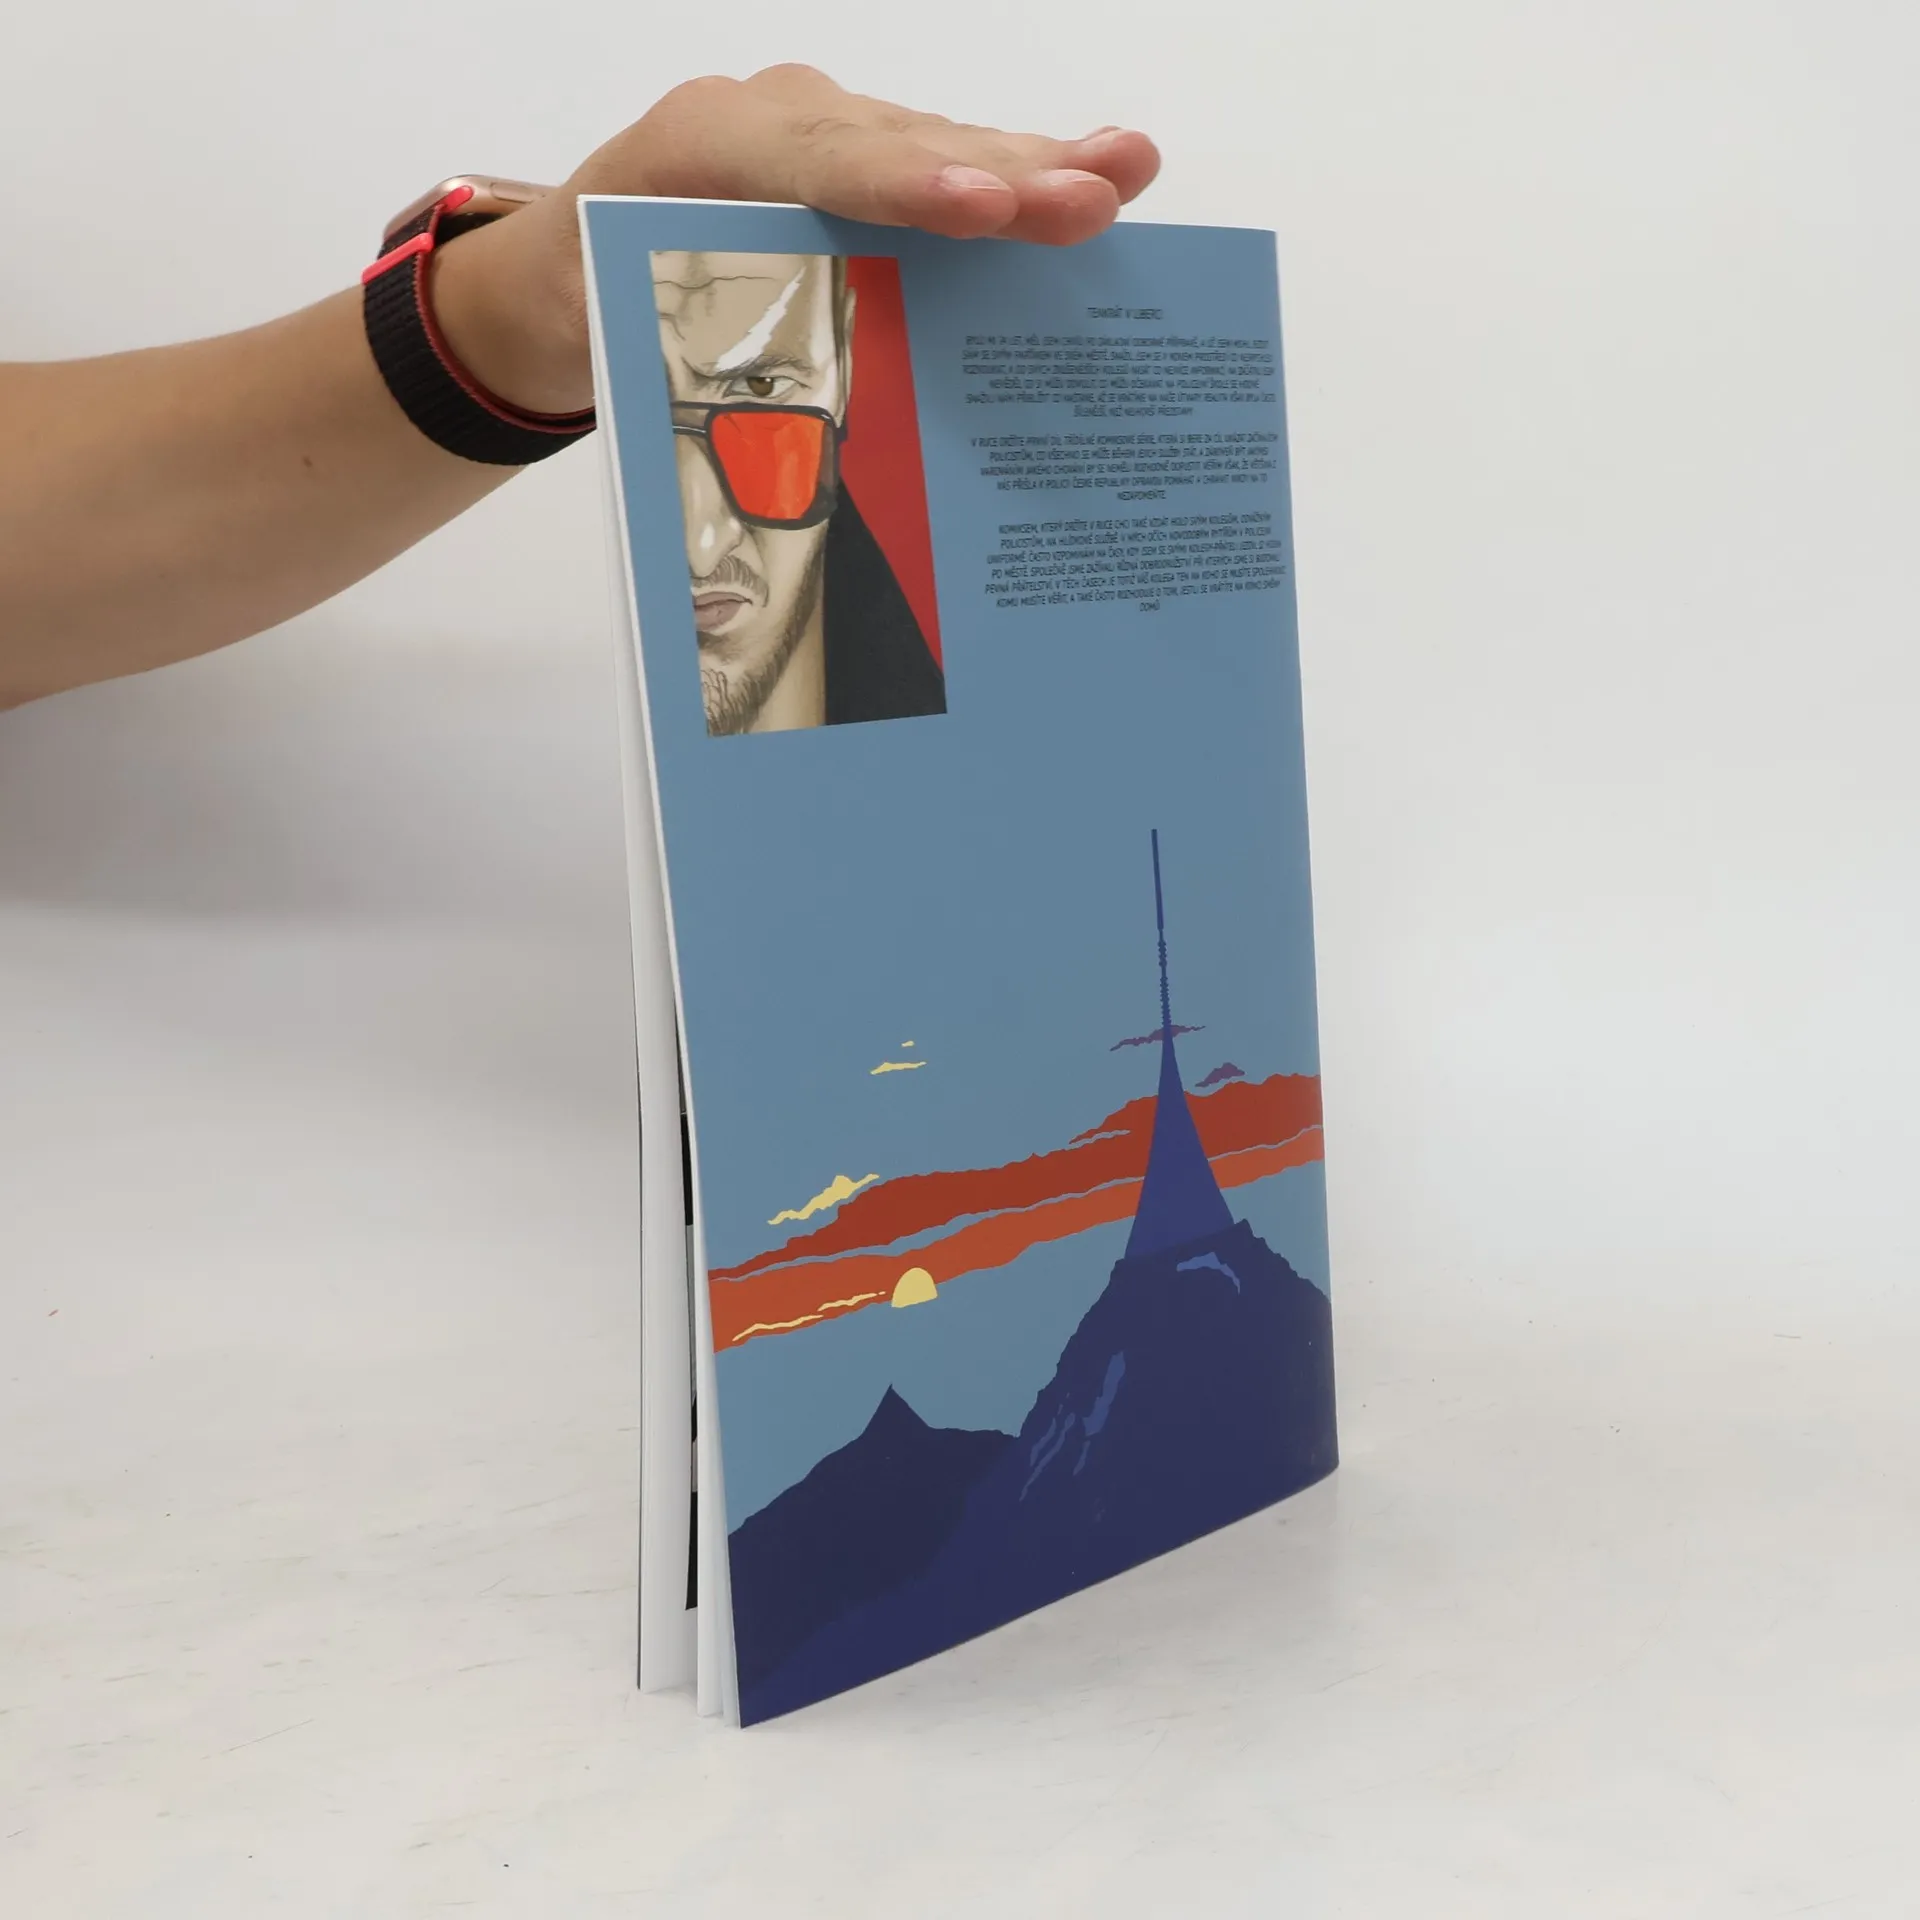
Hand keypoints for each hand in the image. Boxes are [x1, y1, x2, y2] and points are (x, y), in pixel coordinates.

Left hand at [429, 67, 1160, 416]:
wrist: (563, 265)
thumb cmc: (587, 296)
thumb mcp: (602, 322)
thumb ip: (674, 346)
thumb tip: (760, 438)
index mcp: (702, 145)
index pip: (816, 161)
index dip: (904, 185)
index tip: (980, 209)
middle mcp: (776, 120)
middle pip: (901, 145)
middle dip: (1001, 174)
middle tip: (1089, 200)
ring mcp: (829, 137)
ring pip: (941, 147)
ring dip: (1039, 167)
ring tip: (1127, 173)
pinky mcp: (864, 168)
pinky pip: (950, 167)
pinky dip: (1025, 179)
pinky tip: (1106, 178)